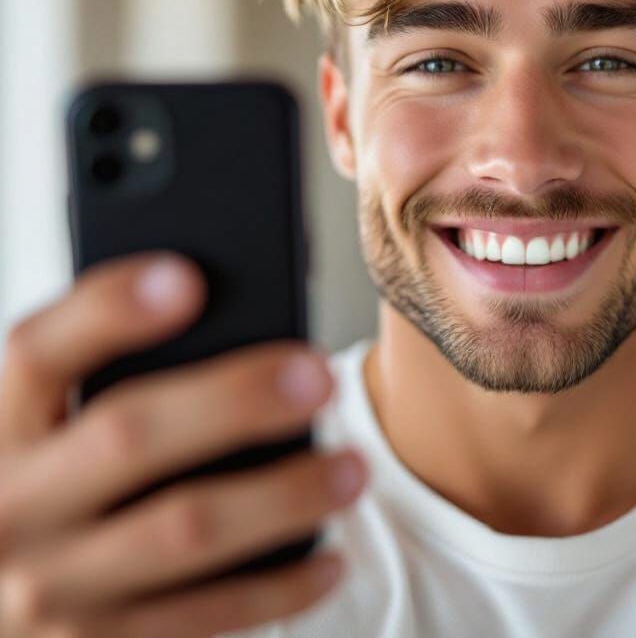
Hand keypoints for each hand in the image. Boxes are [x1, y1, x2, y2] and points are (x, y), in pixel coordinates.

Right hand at [0, 252, 367, 635]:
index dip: (108, 311)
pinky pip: (200, 619)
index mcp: (1, 422)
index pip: (37, 351)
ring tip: (354, 469)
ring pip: (181, 532)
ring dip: (281, 498)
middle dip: (233, 401)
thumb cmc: (54, 473)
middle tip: (320, 378)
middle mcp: (13, 503)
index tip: (188, 279)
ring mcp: (48, 584)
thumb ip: (113, 367)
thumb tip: (222, 304)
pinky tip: (331, 558)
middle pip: (127, 434)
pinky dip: (277, 590)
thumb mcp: (52, 416)